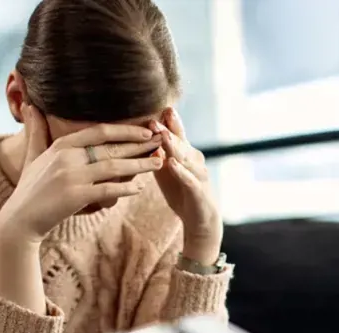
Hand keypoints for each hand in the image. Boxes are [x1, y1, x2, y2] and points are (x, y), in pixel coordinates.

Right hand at [0, 104, 164, 246]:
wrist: (19, 221)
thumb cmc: (29, 189)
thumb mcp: (32, 156)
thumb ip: (36, 131)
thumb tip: (30, 105)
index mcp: (62, 145)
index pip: (100, 131)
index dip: (125, 130)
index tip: (146, 130)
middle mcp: (68, 157)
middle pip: (112, 147)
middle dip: (139, 144)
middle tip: (162, 142)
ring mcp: (72, 176)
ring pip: (114, 166)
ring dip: (139, 164)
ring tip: (159, 162)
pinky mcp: (76, 197)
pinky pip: (107, 189)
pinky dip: (125, 188)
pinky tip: (140, 188)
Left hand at [150, 107, 222, 264]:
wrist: (200, 218)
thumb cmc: (181, 191)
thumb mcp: (165, 170)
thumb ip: (156, 153)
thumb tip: (139, 136)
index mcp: (185, 153)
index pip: (176, 133)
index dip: (168, 121)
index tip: (157, 107)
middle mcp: (194, 160)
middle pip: (180, 142)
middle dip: (168, 129)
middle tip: (155, 117)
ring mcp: (198, 174)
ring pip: (185, 158)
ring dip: (174, 146)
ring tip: (163, 136)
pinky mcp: (198, 191)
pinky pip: (189, 179)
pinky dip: (180, 171)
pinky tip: (171, 164)